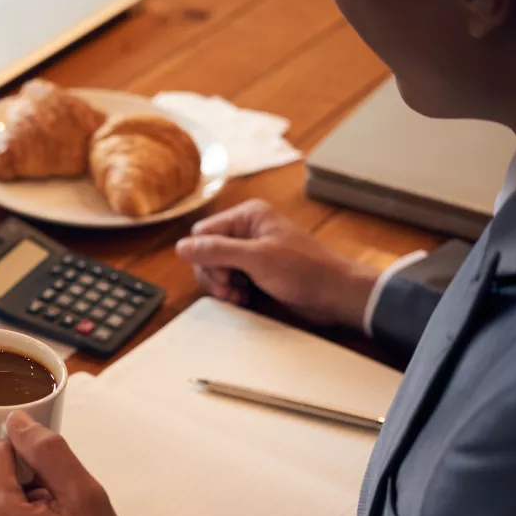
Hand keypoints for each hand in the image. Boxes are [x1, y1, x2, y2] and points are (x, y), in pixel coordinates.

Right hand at [175, 199, 379, 326]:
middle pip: (207, 252)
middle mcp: (247, 230)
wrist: (336, 294)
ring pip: (216, 268)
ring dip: (222, 286)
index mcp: (247, 216)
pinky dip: (232, 291)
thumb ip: (217, 251)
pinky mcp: (257, 270)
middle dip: (214, 275)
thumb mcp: (256, 259)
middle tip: (230, 291)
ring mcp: (251, 251)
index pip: (203, 234)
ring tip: (239, 297)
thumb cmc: (303, 271)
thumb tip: (180, 247)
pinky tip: (244, 299)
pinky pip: (230, 278)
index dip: (206, 258)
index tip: (225, 277)